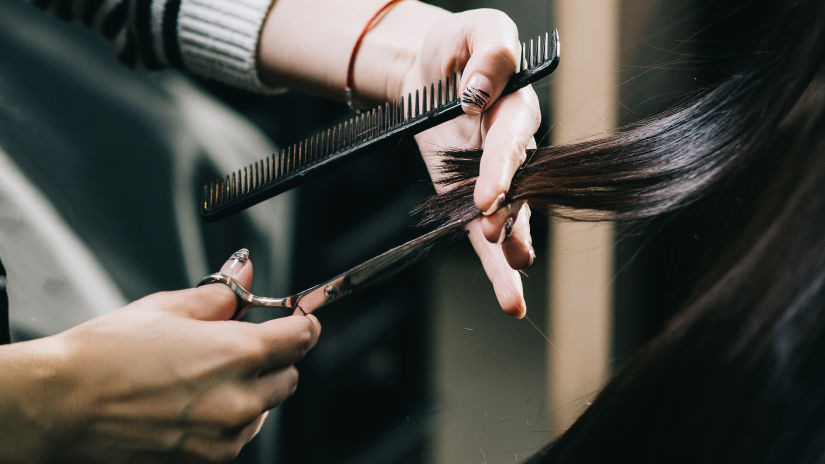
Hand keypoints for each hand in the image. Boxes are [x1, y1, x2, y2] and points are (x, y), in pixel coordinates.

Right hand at [6, 249, 319, 462]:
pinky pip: (239, 436)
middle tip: (238, 343)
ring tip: (203, 376)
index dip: (302, 322)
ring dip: (252, 389)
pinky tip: (193, 403)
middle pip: (289, 374)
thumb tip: (247, 274)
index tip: (298, 318)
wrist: (59, 407)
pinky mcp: (207, 461)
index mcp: (236, 353)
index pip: (301, 337)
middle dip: (274, 356)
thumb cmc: (105, 356)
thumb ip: (221, 294)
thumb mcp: (167, 307)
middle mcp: (238, 400)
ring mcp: (224, 437)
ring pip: (266, 407)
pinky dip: (230, 418)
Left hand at [403, 9, 539, 316]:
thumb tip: (480, 94)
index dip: (502, 167)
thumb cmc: (457, 45)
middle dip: (509, 213)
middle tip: (495, 234)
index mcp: (516, 106)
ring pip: (510, 217)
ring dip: (510, 247)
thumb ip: (490, 53)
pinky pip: (482, 232)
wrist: (428, 69)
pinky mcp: (470, 197)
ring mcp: (494, 177)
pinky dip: (495, 265)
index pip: (512, 139)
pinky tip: (509, 297)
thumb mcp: (477, 29)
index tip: (489, 195)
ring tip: (513, 278)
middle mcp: (512, 147)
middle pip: (518, 185)